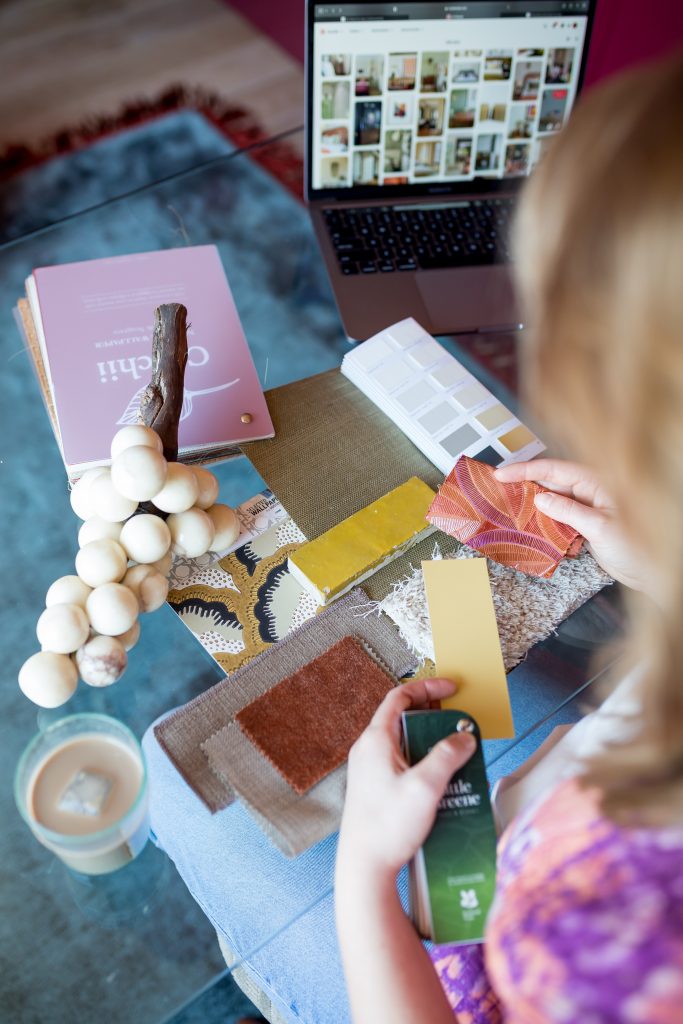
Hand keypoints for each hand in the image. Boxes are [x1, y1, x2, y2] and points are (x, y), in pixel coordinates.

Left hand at [337, 678, 475, 882]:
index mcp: (375, 740)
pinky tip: (445, 782)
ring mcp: (372, 770)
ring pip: (408, 744)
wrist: (364, 868)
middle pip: (406, 719)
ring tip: (459, 755)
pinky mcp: (378, 789)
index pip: (400, 697)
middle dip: (437, 718)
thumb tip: (464, 737)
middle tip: (461, 723)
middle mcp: (370, 750)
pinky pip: (405, 765)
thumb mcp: (425, 787)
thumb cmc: (386, 827)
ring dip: (434, 745)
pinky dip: (426, 764)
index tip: (452, 689)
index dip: (428, 687)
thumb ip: (446, 757)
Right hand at [495, 458, 642, 589]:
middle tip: (496, 488)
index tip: (501, 474)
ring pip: (552, 499)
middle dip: (523, 484)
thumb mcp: (600, 527)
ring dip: (530, 503)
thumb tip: (539, 500)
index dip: (525, 470)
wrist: (652, 574)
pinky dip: (541, 519)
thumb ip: (568, 512)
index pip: (555, 469)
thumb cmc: (636, 547)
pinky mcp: (584, 524)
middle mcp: (590, 490)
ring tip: (505, 504)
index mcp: (597, 481)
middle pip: (550, 481)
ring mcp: (587, 507)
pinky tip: (526, 523)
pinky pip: (557, 516)